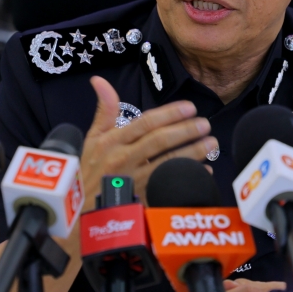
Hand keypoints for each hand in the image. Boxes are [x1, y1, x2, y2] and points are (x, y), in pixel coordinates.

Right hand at [79, 76, 217, 205]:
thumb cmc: (89, 171)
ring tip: (211, 143)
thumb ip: (104, 110)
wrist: (81, 211)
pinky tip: (204, 171)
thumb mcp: (92, 138)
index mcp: (113, 141)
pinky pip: (170, 186)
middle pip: (160, 141)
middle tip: (205, 124)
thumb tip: (99, 80)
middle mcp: (124, 159)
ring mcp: (134, 180)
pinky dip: (188, 178)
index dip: (169, 114)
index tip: (190, 108)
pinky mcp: (141, 199)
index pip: (145, 123)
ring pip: (168, 163)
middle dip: (186, 131)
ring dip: (193, 152)